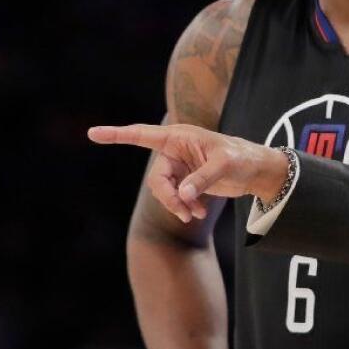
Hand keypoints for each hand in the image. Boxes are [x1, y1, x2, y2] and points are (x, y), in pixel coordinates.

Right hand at [89, 123, 287, 222]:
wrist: (256, 171)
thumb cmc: (242, 158)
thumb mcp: (225, 165)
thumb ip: (202, 179)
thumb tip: (183, 196)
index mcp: (179, 137)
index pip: (142, 135)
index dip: (117, 135)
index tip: (93, 133)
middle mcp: (174, 150)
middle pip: (156, 178)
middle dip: (168, 197)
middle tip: (185, 211)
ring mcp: (179, 167)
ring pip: (164, 191)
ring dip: (177, 205)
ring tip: (195, 214)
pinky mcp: (186, 181)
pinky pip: (175, 198)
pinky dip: (185, 207)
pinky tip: (199, 213)